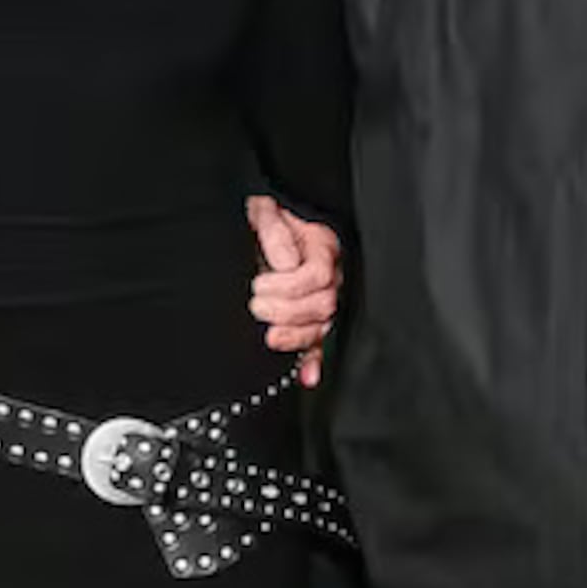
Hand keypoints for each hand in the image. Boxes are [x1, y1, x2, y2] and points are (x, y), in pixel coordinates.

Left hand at [244, 195, 340, 387]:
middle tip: (257, 306)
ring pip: (323, 327)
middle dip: (288, 311)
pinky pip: (321, 345)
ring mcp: (323, 300)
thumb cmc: (264, 219)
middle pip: (324, 304)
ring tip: (270, 336)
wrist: (261, 227)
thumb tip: (286, 262)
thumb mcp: (264, 211)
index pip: (318, 275)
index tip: (259, 286)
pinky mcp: (313, 320)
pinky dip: (313, 362)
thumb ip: (274, 229)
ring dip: (296, 337)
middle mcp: (329, 276)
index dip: (289, 285)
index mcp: (321, 248)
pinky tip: (307, 376)